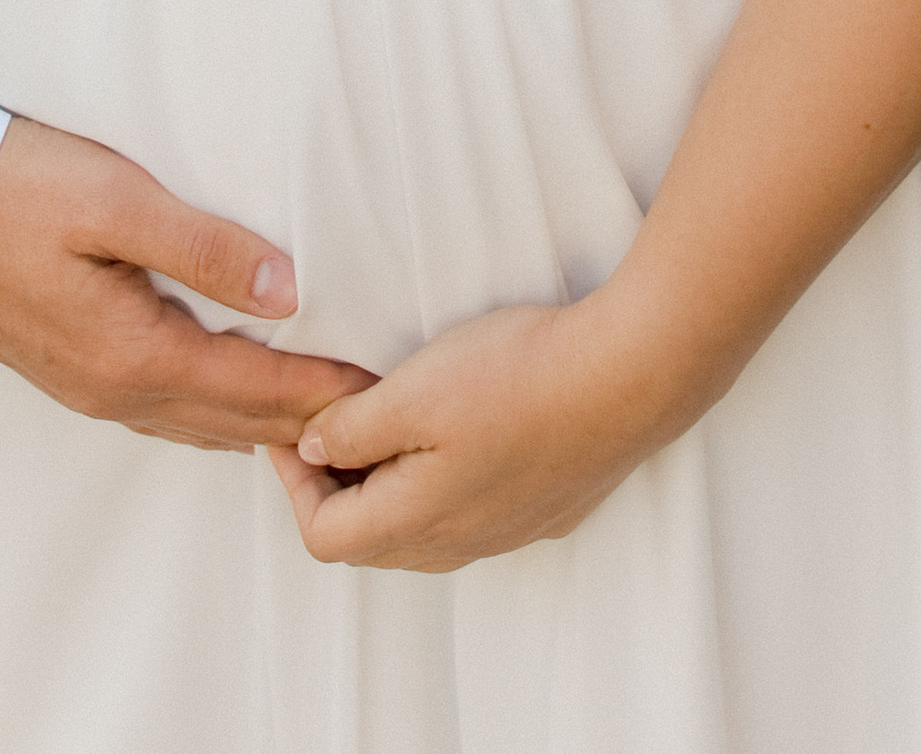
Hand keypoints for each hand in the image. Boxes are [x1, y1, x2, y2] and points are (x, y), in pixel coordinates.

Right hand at [0, 113, 379, 450]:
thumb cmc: (12, 189)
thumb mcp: (116, 200)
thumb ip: (205, 246)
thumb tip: (288, 290)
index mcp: (134, 354)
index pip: (257, 389)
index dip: (325, 391)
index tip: (387, 394)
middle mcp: (115, 389)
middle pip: (235, 423)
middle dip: (307, 423)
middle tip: (376, 419)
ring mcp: (88, 386)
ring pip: (199, 424)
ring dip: (263, 422)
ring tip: (321, 413)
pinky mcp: (72, 369)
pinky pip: (165, 409)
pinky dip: (216, 411)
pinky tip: (232, 393)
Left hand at [267, 298, 666, 570]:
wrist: (626, 378)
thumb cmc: (517, 378)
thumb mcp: (411, 391)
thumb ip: (351, 428)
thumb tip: (311, 450)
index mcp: (417, 520)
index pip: (324, 537)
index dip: (294, 484)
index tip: (294, 427)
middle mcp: (459, 543)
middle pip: (370, 540)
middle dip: (336, 485)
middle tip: (331, 419)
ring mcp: (504, 533)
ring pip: (419, 532)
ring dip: (387, 485)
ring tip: (385, 418)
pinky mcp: (540, 511)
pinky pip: (467, 517)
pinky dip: (436, 484)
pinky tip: (451, 429)